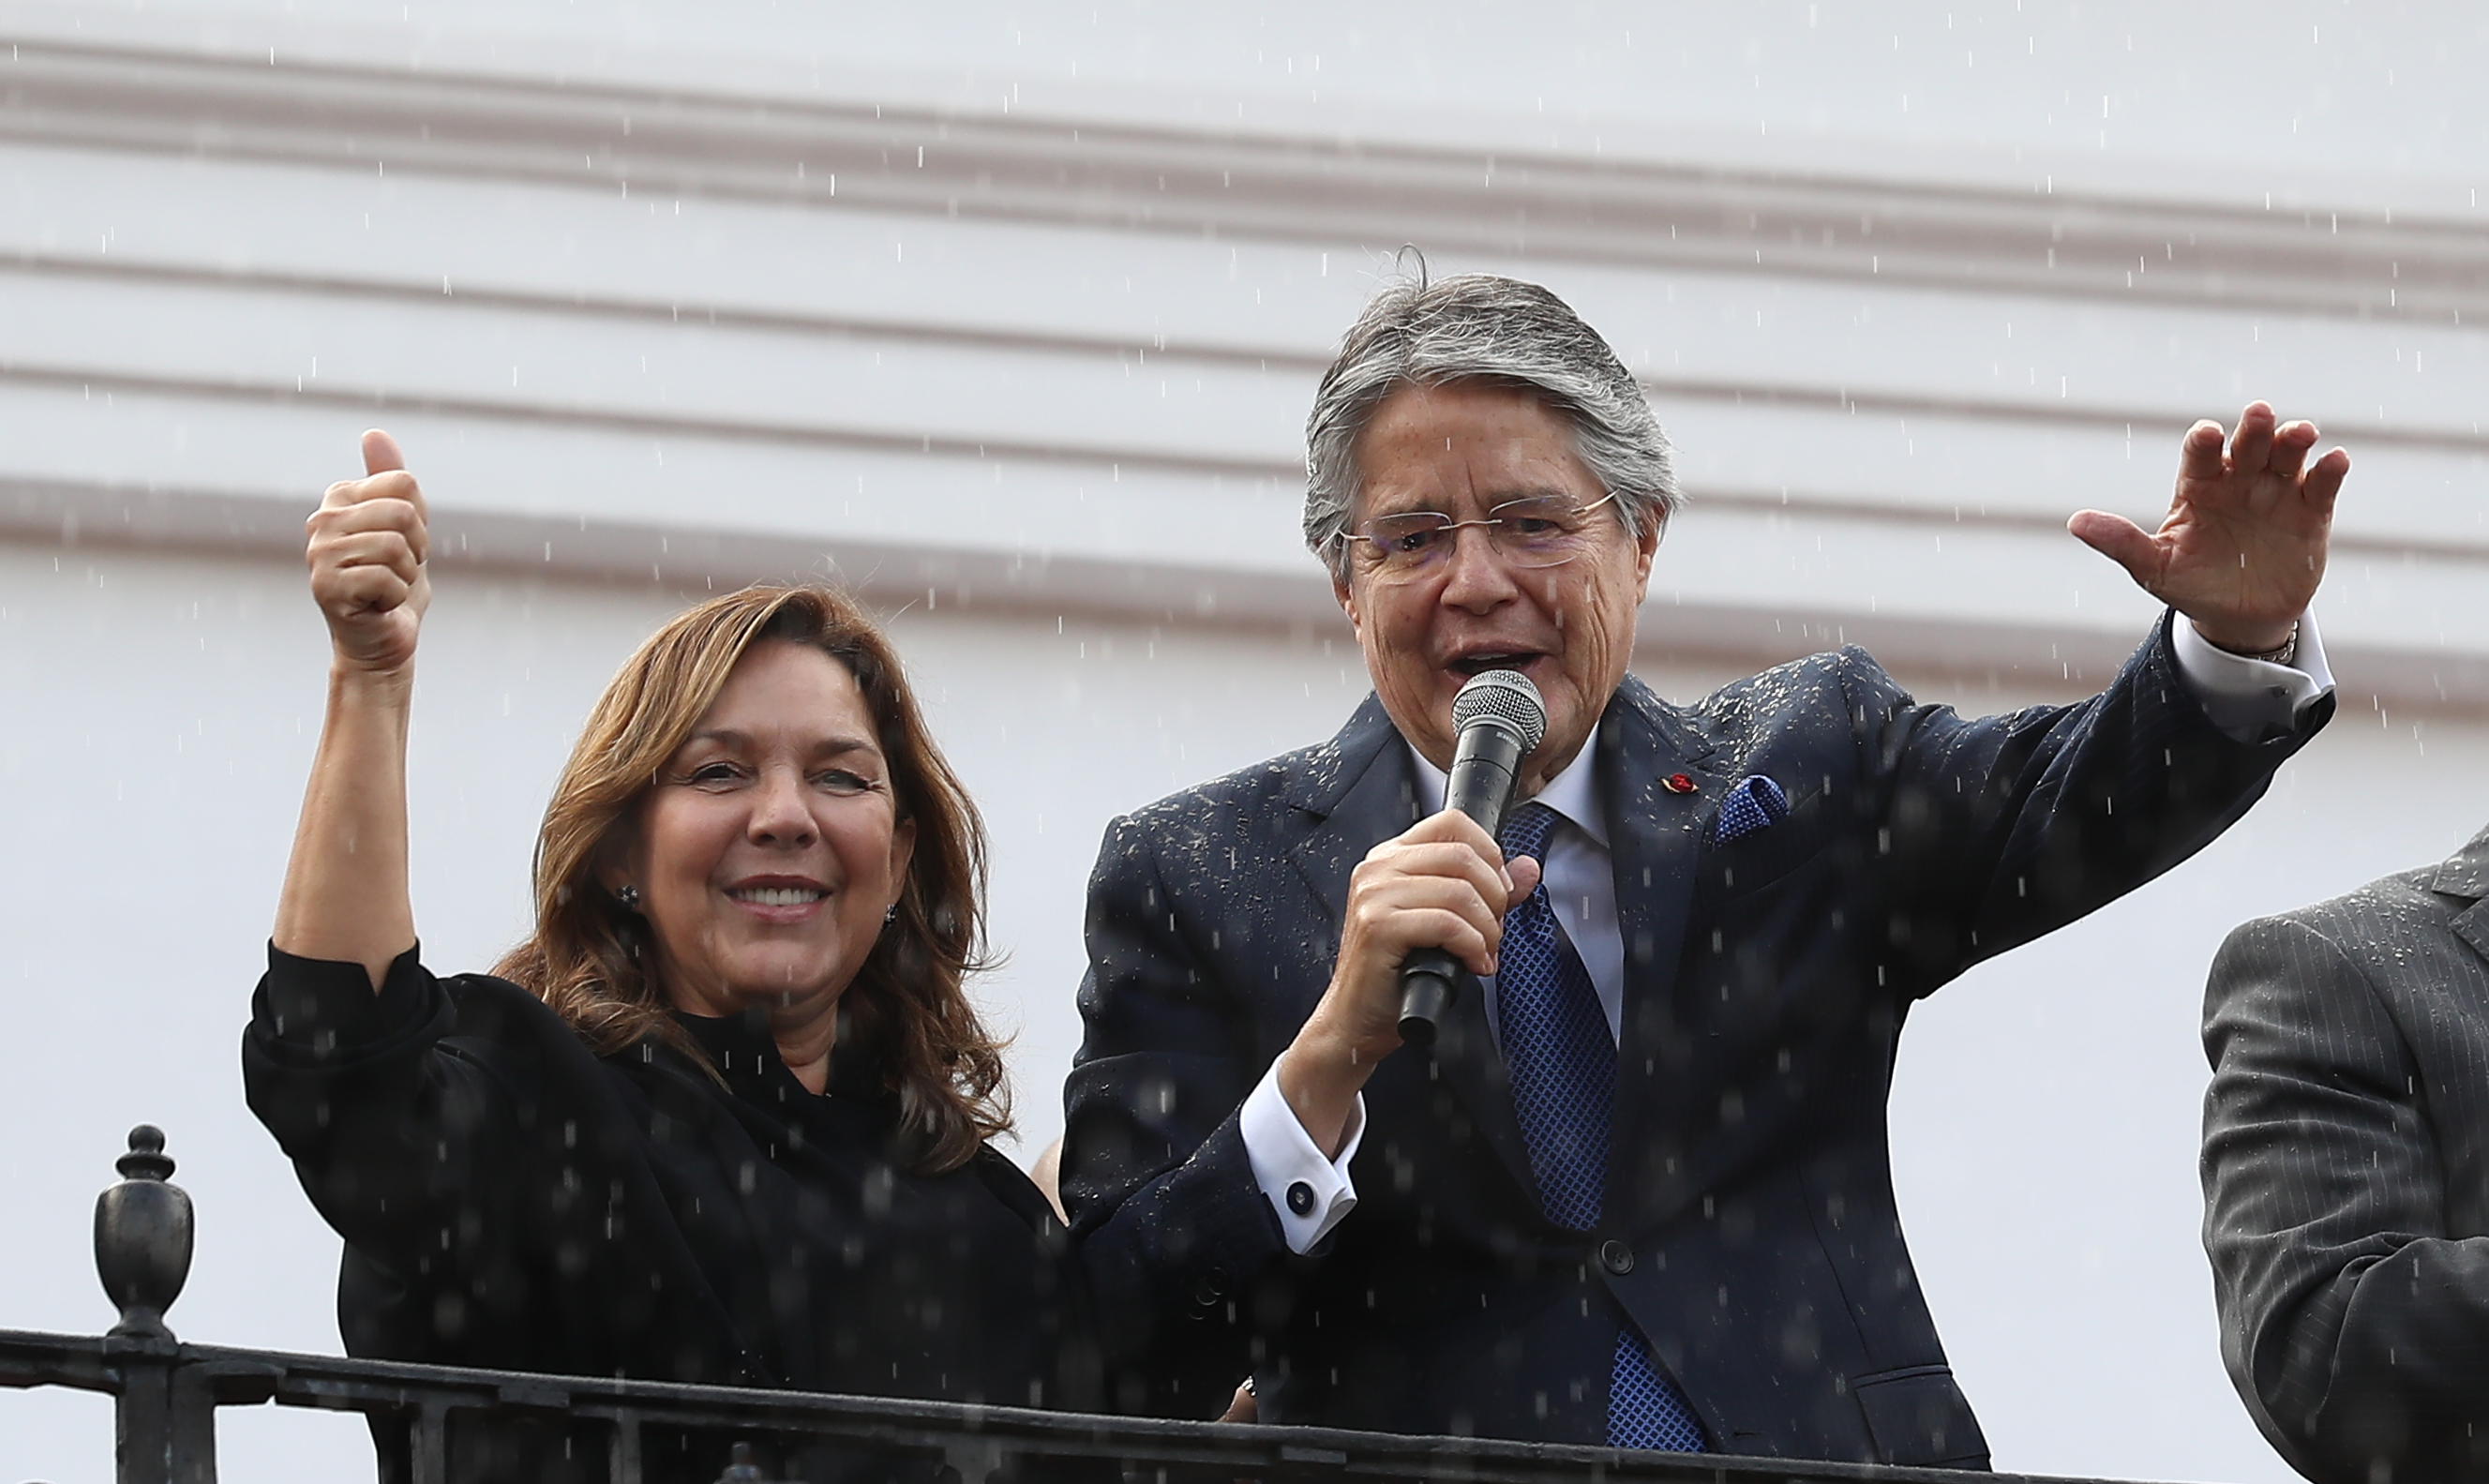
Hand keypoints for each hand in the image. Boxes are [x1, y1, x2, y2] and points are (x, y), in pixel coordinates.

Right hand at [307, 430, 431, 673]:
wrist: (382, 639)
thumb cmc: (394, 583)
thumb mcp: (404, 525)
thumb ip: (391, 480)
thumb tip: (373, 433)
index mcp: (340, 497)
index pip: (404, 483)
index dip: (419, 519)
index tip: (403, 544)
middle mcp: (322, 520)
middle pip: (404, 513)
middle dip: (416, 548)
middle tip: (397, 571)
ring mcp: (319, 553)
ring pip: (397, 546)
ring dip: (406, 575)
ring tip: (386, 587)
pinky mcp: (325, 586)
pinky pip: (387, 578)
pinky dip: (395, 597)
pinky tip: (376, 605)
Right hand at [1277, 809, 1541, 1153]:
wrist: (1357, 1020)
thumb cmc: (1397, 973)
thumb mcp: (1446, 923)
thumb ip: (1486, 892)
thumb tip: (1527, 869)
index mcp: (1392, 858)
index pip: (1453, 823)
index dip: (1490, 853)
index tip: (1498, 891)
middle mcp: (1378, 868)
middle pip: (1463, 855)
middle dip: (1495, 898)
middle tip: (1494, 932)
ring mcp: (1374, 894)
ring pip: (1460, 890)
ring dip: (1487, 928)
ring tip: (1484, 952)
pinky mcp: (1378, 925)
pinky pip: (1447, 923)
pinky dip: (1472, 946)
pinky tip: (1473, 964)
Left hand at [2068, 402, 2345, 652]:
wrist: (2238, 618)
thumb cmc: (2190, 585)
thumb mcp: (2154, 568)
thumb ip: (2121, 542)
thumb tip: (2075, 522)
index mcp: (2198, 487)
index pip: (2199, 455)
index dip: (2203, 442)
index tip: (2206, 436)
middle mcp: (2239, 481)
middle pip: (2247, 446)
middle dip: (2253, 430)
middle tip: (2257, 414)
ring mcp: (2276, 493)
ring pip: (2287, 457)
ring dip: (2294, 441)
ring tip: (2300, 432)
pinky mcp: (2311, 513)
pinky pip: (2322, 486)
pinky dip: (2329, 471)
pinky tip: (2334, 461)